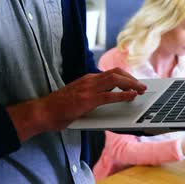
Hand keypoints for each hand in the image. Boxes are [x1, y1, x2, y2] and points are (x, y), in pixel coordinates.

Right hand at [8, 68, 145, 140]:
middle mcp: (89, 80)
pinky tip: (131, 97)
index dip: (126, 76)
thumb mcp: (78, 97)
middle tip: (142, 86)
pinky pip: (109, 94)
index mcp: (88, 79)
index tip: (135, 82)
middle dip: (132, 78)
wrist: (42, 111)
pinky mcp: (87, 100)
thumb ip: (91, 96)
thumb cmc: (58, 108)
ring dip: (131, 84)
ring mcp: (88, 89)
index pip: (111, 73)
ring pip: (115, 79)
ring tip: (141, 90)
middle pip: (116, 73)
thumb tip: (107, 99)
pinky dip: (123, 94)